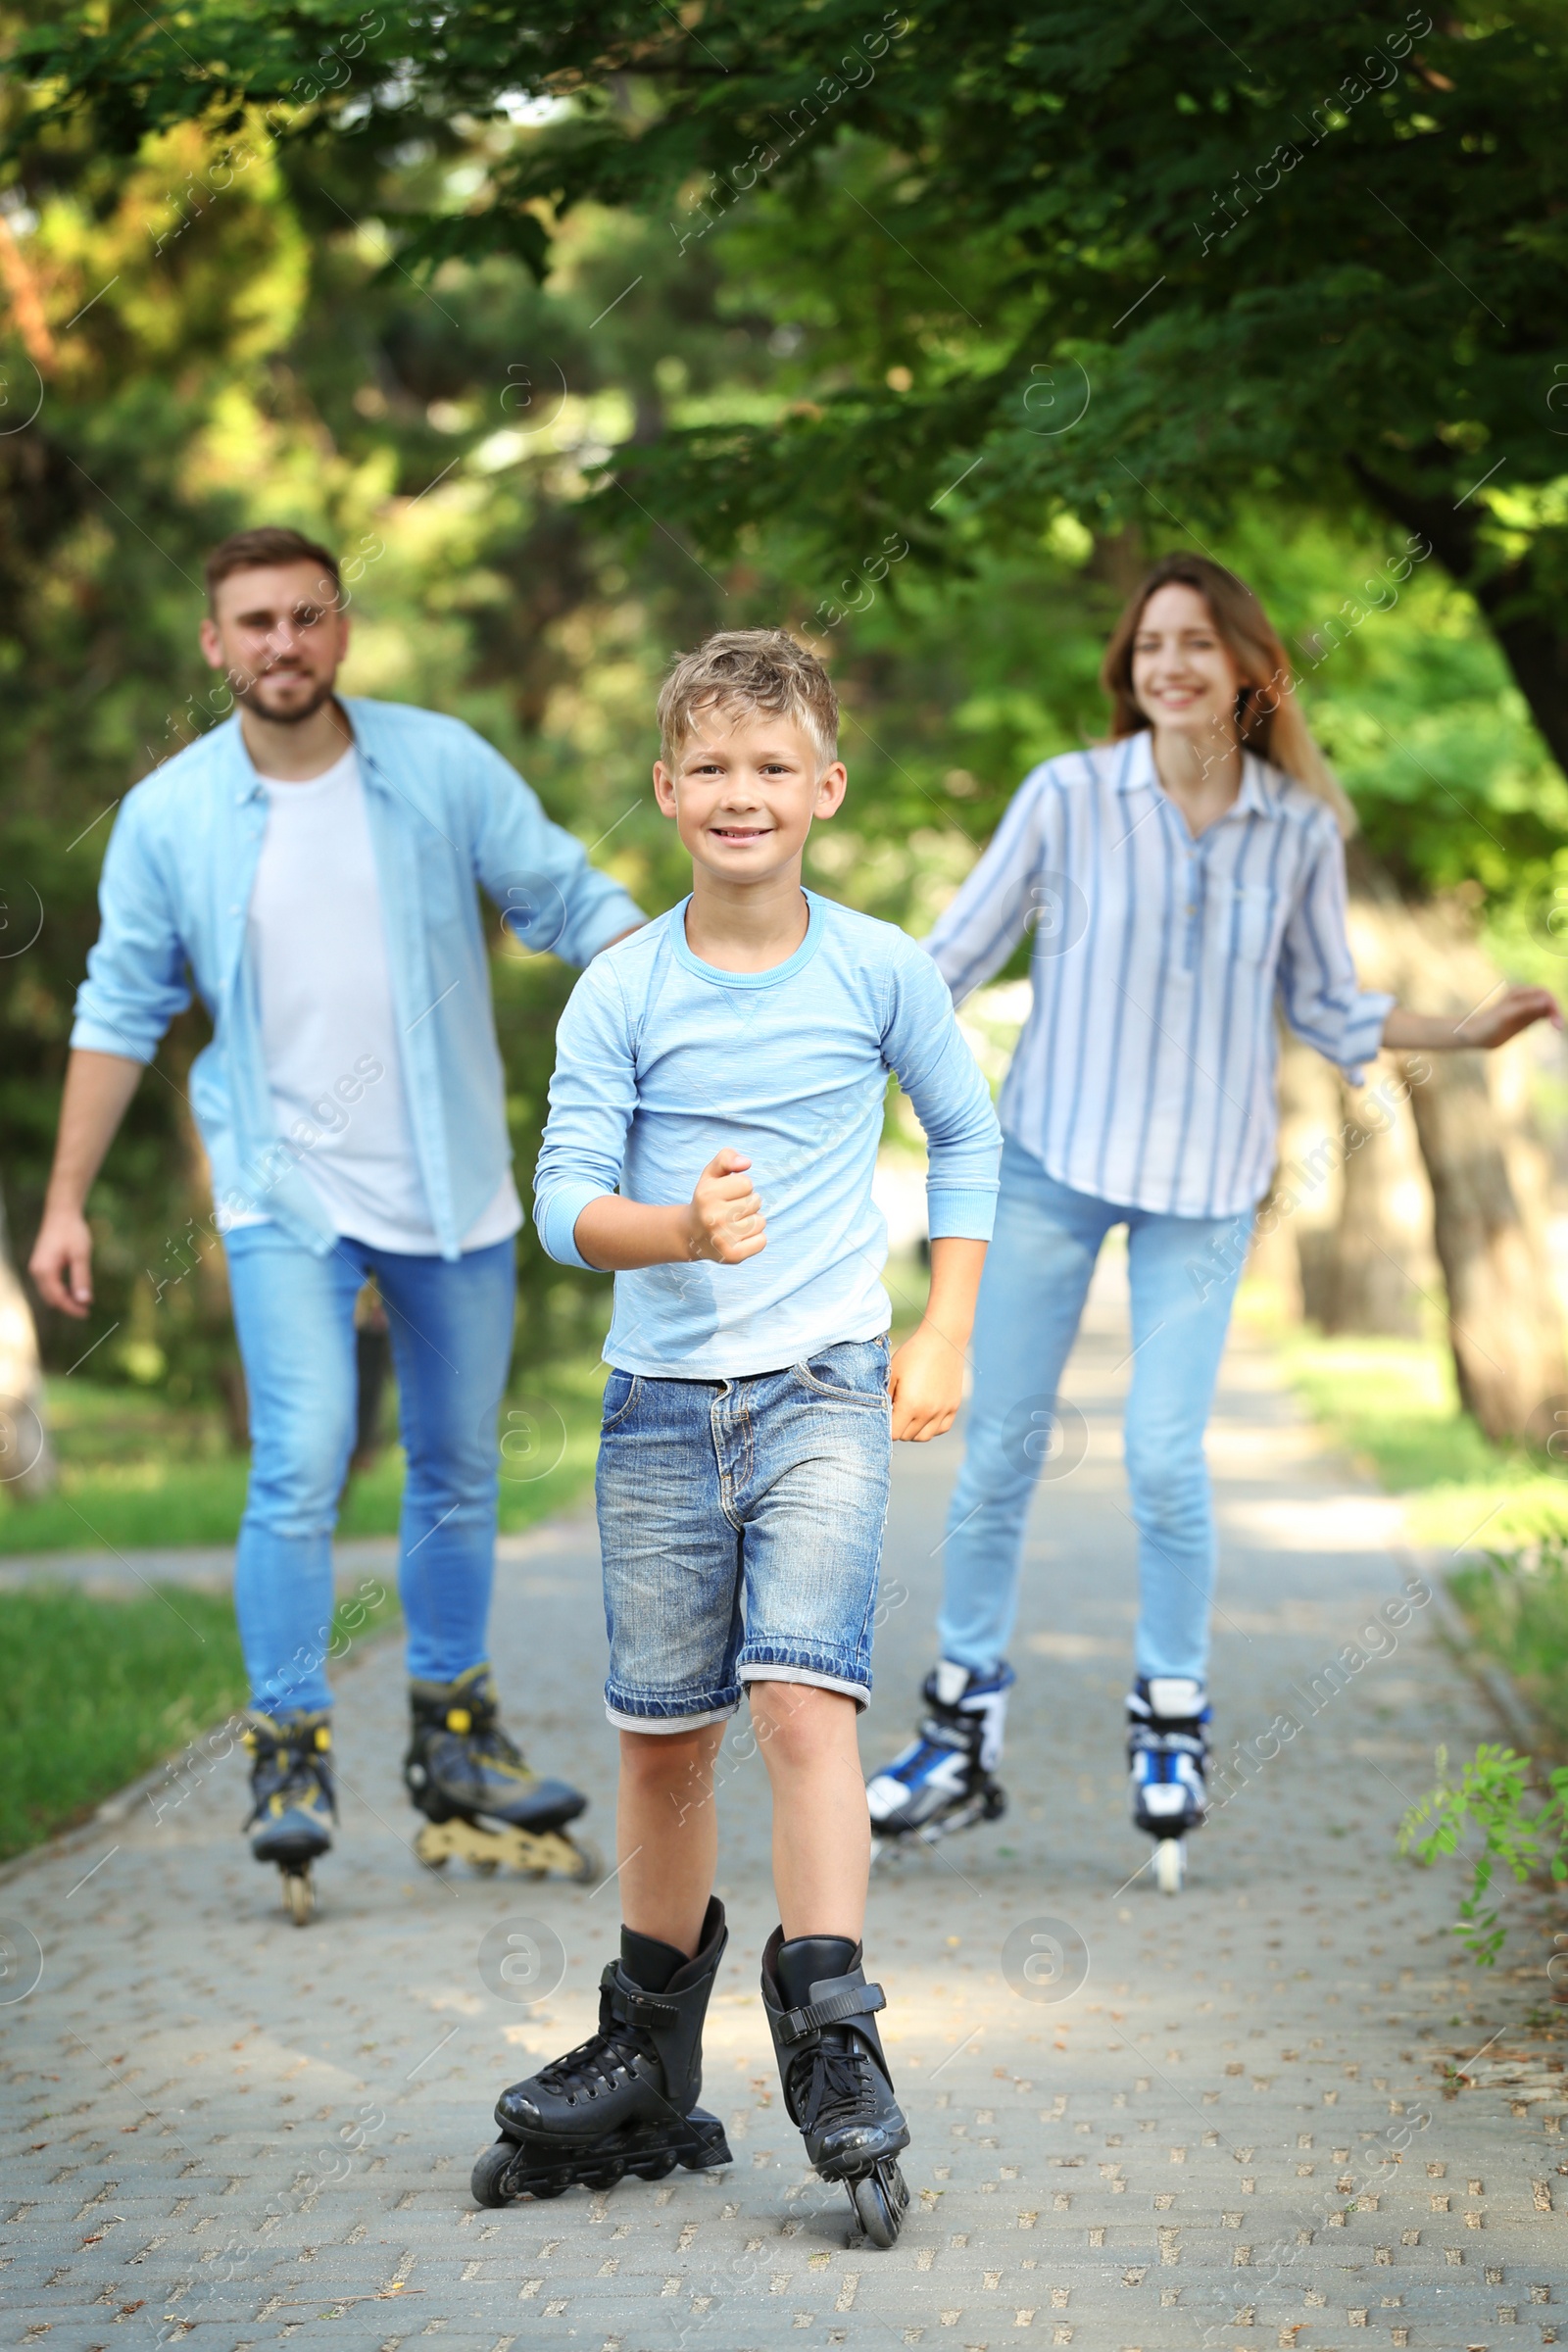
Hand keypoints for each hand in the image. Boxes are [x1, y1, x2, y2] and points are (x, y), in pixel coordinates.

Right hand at [29, 1203, 94, 1316]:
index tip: (86, 1313)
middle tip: (87, 1310)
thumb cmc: (72, 1232)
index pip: (58, 1298)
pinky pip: (49, 1284)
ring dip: (65, 1299)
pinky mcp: (41, 1265)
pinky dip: (61, 1290)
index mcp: (44, 1270)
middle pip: (51, 1298)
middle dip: (68, 1306)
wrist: (62, 1213)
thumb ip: (82, 1278)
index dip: (72, 1308)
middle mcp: (37, 1271)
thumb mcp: (81, 1255)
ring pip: (49, 1293)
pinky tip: (75, 1289)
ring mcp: (37, 1268)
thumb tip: (84, 1301)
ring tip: (83, 1301)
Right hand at [686, 1148, 765, 1264]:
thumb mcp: (711, 1174)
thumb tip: (746, 1163)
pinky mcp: (732, 1256)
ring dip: (751, 1221)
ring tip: (733, 1224)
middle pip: (755, 1202)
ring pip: (760, 1222)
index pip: (746, 1183)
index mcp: (707, 1194)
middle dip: (747, 1204)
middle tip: (729, 1211)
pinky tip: (739, 1238)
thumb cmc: (707, 1200)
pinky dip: (756, 1239)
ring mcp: (722, 1239)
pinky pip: (762, 1241)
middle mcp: (712, 1217)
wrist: (690, 1235)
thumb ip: (726, 1158)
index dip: (740, 1187)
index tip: (727, 1195)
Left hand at [889, 1320, 964, 1441]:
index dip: (887, 1427)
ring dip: (914, 1431)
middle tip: (895, 1412)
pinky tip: (925, 1415)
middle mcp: (928, 1412)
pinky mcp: (953, 1406)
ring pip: (924, 1437)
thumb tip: (881, 1415)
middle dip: (899, 1428)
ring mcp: (943, 1411)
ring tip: (909, 1416)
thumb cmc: (913, 1354)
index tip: (885, 1415)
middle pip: (908, 1436)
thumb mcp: (892, 1374)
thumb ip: (885, 1398)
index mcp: (910, 1405)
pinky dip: (931, 1427)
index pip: (894, 1434)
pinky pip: (941, 1429)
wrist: (942, 1340)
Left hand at [1457, 985, 1561, 1049]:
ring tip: (1559, 1027)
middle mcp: (1523, 998)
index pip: (1543, 993)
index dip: (1552, 1003)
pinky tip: (1554, 1026)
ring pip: (1546, 1008)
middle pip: (1547, 1000)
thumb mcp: (1507, 1015)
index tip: (1556, 1018)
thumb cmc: (1487, 1025)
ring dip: (1554, 1015)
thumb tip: (1545, 1001)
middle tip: (1560, 1026)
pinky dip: (1549, 1019)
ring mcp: (1524, 1009)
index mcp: (1518, 993)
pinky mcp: (1524, 1019)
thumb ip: (1525, 1007)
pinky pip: (1541, 1015)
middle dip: (1555, 1010)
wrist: (1475, 1037)